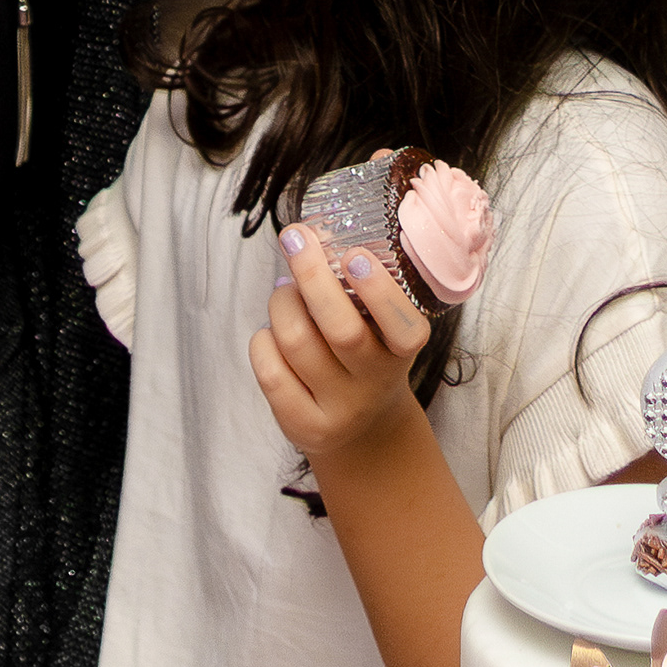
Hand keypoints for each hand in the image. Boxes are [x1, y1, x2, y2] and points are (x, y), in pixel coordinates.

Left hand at [251, 223, 431, 464]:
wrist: (364, 427)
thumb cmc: (367, 355)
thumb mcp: (380, 328)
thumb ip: (358, 290)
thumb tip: (309, 239)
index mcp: (403, 353)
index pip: (403, 328)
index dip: (379, 292)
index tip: (354, 256)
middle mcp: (375, 383)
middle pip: (341, 330)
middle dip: (312, 276)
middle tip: (295, 239)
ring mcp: (339, 409)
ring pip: (296, 342)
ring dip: (282, 302)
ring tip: (284, 290)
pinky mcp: (302, 426)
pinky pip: (270, 370)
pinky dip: (264, 338)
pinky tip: (272, 332)